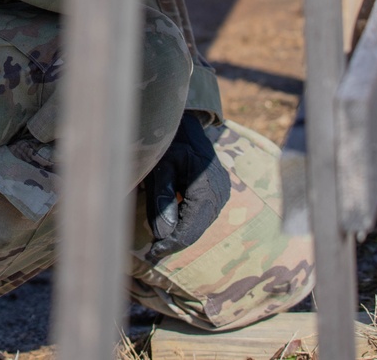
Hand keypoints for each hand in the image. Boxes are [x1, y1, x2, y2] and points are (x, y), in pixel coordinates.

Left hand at [144, 111, 230, 259]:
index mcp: (206, 188)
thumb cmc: (170, 142)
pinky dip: (189, 220)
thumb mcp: (161, 167)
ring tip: (161, 238)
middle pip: (197, 229)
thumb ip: (162, 198)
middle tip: (153, 250)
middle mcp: (220, 193)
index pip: (190, 229)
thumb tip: (164, 234)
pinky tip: (173, 222)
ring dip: (182, 231)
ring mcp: (223, 192)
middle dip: (176, 240)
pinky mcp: (220, 190)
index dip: (171, 244)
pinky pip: (204, 213)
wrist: (187, 124)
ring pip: (201, 223)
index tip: (152, 253)